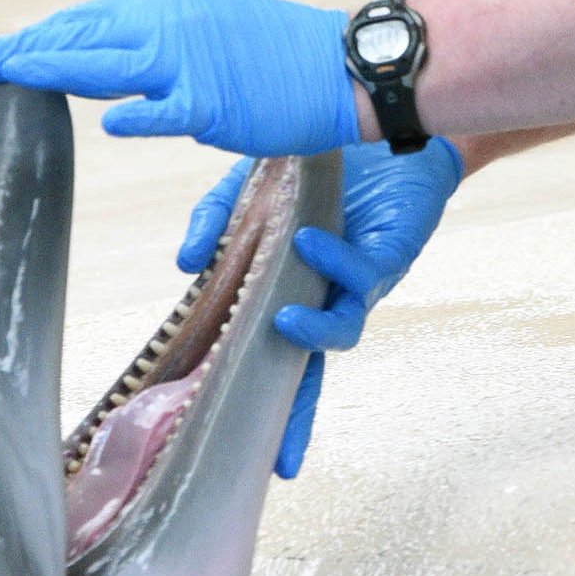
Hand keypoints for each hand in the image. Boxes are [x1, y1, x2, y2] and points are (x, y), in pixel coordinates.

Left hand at [0, 0, 357, 156]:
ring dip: (48, 67)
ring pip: (102, 64)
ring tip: (3, 74)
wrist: (339, 65)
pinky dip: (131, 114)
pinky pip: (160, 110)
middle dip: (22, 49)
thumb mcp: (207, 21)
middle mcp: (169, 22)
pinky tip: (101, 121)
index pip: (86, 20)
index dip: (38, 37)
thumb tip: (108, 53)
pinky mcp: (211, 102)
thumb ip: (156, 35)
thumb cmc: (275, 52)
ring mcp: (188, 61)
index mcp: (165, 2)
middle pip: (80, 36)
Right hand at [178, 138, 463, 478]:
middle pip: (310, 374)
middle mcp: (323, 298)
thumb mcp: (245, 191)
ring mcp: (358, 282)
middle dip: (295, 418)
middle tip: (277, 458)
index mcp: (287, 291)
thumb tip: (184, 265)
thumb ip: (213, 225)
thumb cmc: (310, 164)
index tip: (230, 447)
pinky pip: (363, 274)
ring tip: (283, 319)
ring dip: (313, 331)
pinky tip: (308, 240)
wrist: (374, 117)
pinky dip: (333, 261)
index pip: (269, 357)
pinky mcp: (390, 253)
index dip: (257, 402)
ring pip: (341, 330)